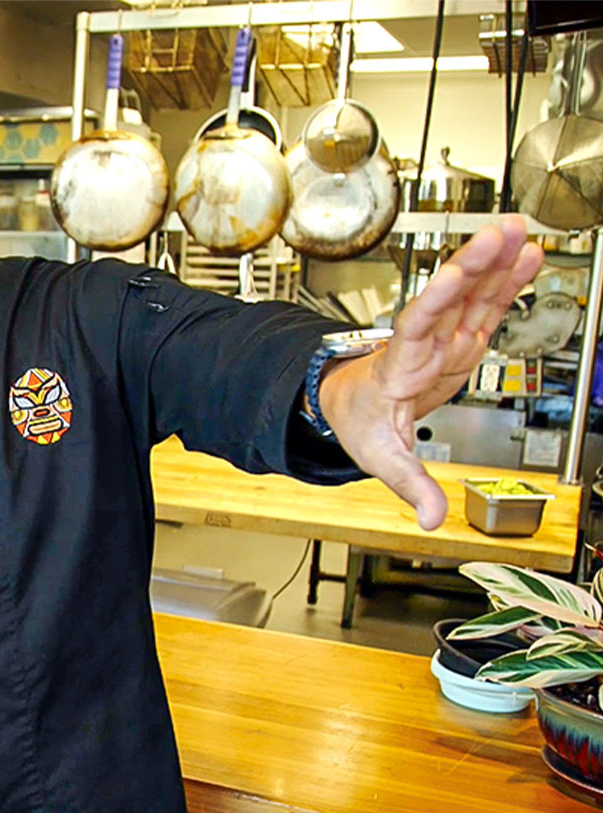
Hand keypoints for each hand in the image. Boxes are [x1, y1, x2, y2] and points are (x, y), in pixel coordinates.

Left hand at [319, 215, 542, 529]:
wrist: (349, 402)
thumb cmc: (360, 420)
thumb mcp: (380, 458)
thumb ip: (409, 485)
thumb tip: (430, 519)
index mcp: (401, 365)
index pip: (418, 326)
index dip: (438, 300)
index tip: (454, 273)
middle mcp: (424, 343)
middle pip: (451, 299)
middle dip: (474, 265)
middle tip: (499, 233)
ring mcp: (444, 337)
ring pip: (471, 294)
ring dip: (493, 261)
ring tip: (517, 230)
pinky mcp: (461, 337)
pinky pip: (486, 303)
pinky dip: (506, 278)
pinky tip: (526, 253)